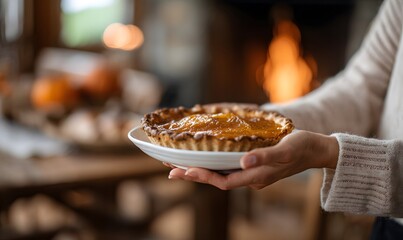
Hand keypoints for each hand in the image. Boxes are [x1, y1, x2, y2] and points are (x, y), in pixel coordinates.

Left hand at [167, 130, 338, 189]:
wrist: (317, 150)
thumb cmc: (302, 147)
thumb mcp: (286, 149)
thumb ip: (265, 157)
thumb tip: (243, 162)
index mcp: (257, 176)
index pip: (224, 181)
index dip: (203, 177)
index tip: (184, 170)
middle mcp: (252, 178)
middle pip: (217, 180)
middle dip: (194, 175)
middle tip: (170, 170)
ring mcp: (252, 174)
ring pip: (221, 175)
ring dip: (201, 171)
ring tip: (180, 165)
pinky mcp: (254, 167)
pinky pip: (229, 169)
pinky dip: (213, 165)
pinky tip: (205, 159)